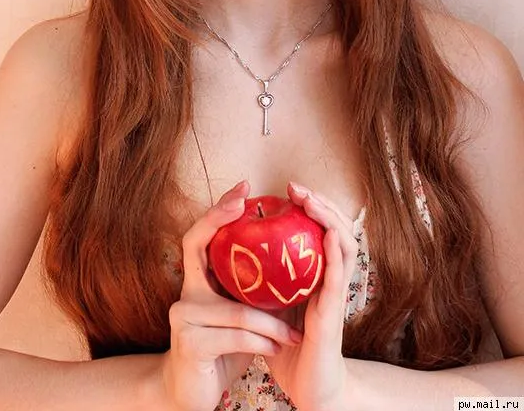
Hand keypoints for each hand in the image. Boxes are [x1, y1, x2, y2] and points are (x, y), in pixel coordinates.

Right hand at [161, 180, 302, 410]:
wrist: (192, 394)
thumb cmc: (223, 350)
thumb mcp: (241, 314)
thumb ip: (254, 288)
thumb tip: (293, 256)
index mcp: (197, 282)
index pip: (201, 236)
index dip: (219, 209)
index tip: (244, 188)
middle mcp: (185, 292)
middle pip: (197, 245)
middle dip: (220, 218)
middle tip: (247, 203)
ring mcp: (182, 317)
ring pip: (235, 308)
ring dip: (270, 322)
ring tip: (294, 331)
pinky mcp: (189, 343)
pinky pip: (235, 335)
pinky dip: (262, 341)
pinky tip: (277, 347)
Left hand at [263, 182, 359, 410]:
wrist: (308, 391)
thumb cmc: (287, 350)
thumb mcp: (270, 307)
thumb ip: (262, 282)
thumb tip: (233, 255)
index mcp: (315, 276)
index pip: (319, 231)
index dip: (309, 207)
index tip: (287, 189)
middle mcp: (330, 279)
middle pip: (335, 229)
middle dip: (318, 202)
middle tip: (296, 186)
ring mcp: (335, 294)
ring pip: (344, 244)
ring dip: (328, 218)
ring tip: (310, 199)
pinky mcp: (333, 313)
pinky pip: (338, 277)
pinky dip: (336, 252)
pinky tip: (328, 234)